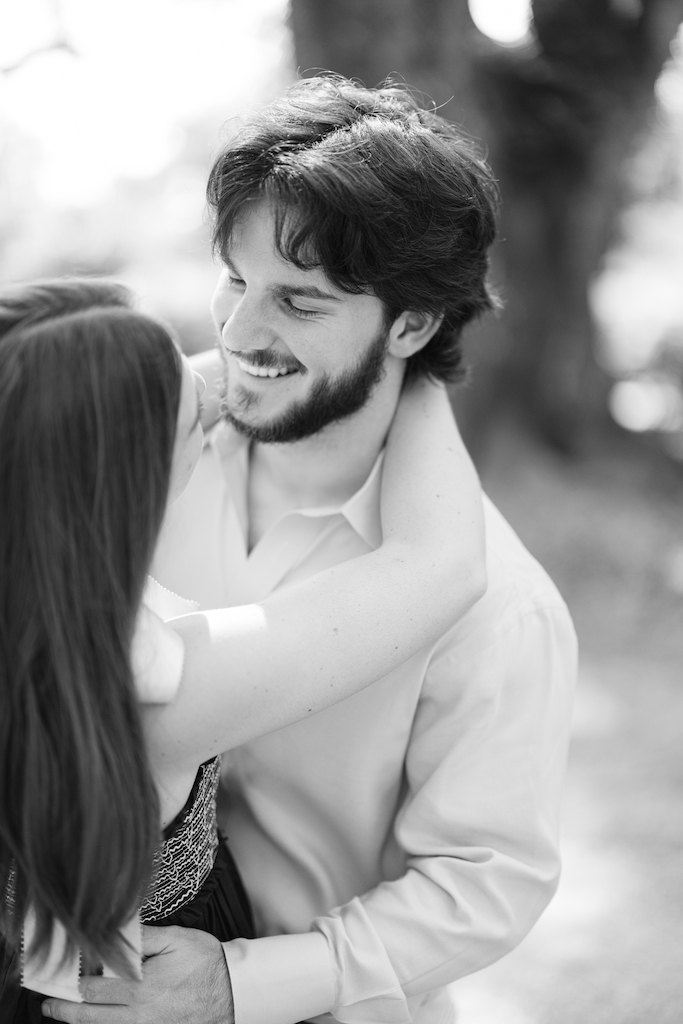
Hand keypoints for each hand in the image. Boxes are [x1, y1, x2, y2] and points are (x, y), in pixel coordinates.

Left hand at [41, 925, 233, 1023]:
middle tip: (49, 1006)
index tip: (59, 978)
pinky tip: (101, 1021)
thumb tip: (113, 934)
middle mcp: (138, 1016)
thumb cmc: (206, 963)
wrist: (234, 994)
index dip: (72, 985)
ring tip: (66, 1015)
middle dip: (64, 1011)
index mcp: (140, 989)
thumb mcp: (176, 940)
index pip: (92, 990)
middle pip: (89, 1017)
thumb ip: (142, 939)